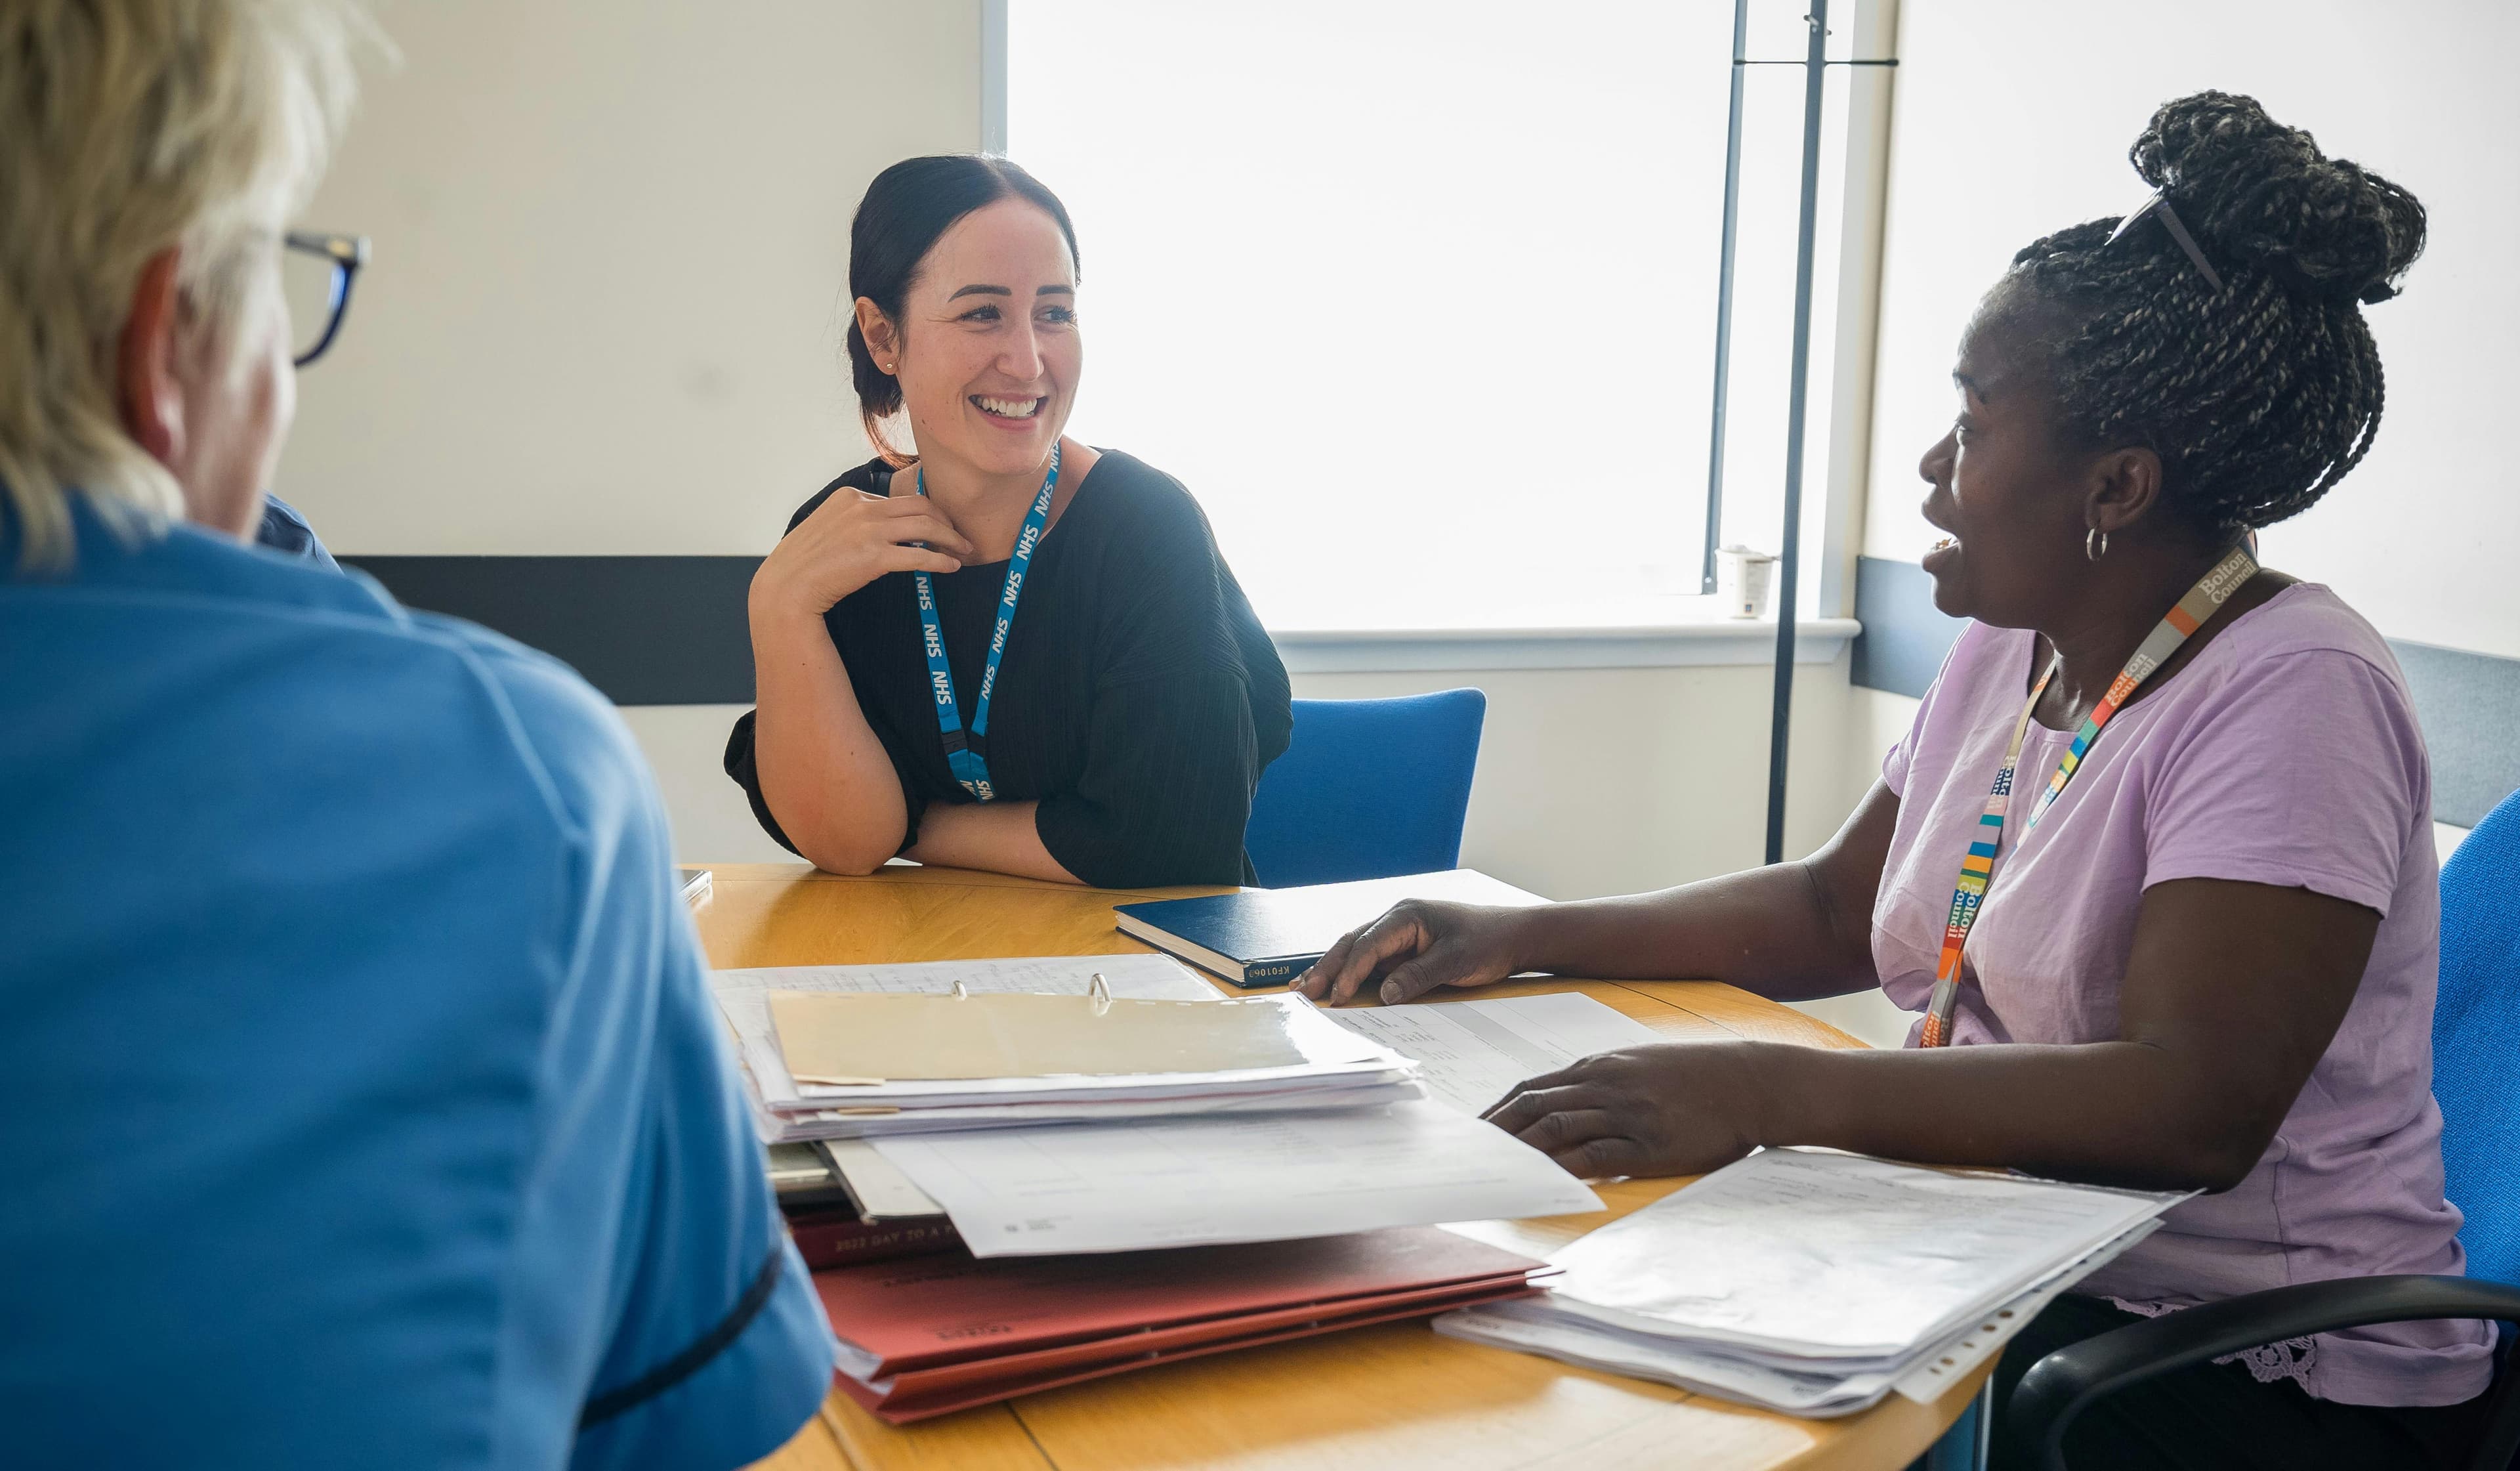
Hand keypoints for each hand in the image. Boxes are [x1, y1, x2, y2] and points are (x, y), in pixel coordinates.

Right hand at [751, 488, 975, 618]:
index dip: (926, 513)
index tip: (940, 527)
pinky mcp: (873, 556)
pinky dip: (941, 559)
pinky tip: (951, 567)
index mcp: (849, 496)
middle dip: (946, 521)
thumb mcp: (827, 528)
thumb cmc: (805, 565)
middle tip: (961, 538)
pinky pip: (919, 554)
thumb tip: (884, 529)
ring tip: (964, 551)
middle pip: (920, 506)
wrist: (786, 588)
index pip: (899, 500)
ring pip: (926, 526)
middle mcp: (861, 507)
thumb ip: (853, 521)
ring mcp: (868, 530)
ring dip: (951, 539)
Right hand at [1295, 900, 1531, 1005]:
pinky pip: (1371, 961)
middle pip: (1352, 944)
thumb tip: (1385, 996)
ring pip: (1356, 951)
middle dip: (1327, 968)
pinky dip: (1351, 973)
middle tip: (1303, 991)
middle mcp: (1397, 921)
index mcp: (1407, 915)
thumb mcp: (1456, 960)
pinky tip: (1334, 986)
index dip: (1350, 971)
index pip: (1369, 944)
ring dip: (1332, 969)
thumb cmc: (1488, 941)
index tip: (1336, 996)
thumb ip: (1419, 976)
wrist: (1513, 935)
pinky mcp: (1403, 949)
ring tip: (1304, 988)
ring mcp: (1398, 935)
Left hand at [1481, 1042, 1764, 1179]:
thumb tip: (1562, 1102)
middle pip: (1533, 1105)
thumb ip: (1600, 1080)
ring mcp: (1626, 1113)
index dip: (1499, 1110)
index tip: (1475, 1130)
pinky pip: (1595, 1155)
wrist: (1749, 1082)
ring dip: (1520, 1149)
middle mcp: (1605, 1085)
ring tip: (1494, 1170)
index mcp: (1600, 1067)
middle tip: (1470, 1155)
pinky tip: (1543, 1180)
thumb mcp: (1641, 1065)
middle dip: (1496, 1130)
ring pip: (1556, 1127)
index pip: (1532, 1087)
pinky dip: (1564, 1167)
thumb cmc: (1695, 1076)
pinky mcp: (1649, 1144)